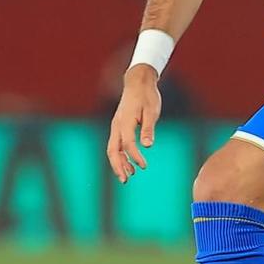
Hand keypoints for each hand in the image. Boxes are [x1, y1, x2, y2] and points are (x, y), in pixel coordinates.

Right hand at [107, 67, 161, 182]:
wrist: (138, 83)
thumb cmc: (147, 96)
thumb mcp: (151, 111)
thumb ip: (148, 129)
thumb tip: (147, 146)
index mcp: (125, 121)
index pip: (128, 144)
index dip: (135, 157)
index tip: (144, 166)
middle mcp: (117, 125)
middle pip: (112, 150)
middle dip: (118, 166)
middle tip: (126, 180)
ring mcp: (116, 126)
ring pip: (112, 149)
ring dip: (118, 164)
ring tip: (128, 177)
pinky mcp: (118, 127)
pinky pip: (116, 145)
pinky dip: (120, 156)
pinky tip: (129, 164)